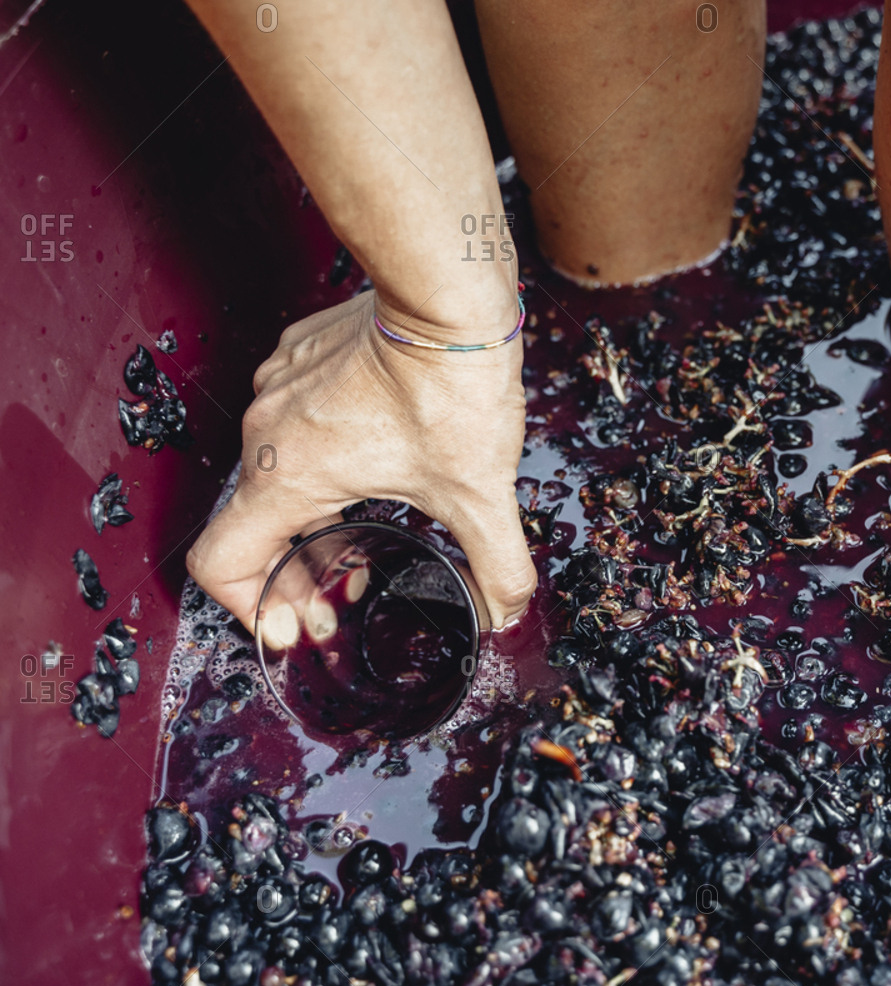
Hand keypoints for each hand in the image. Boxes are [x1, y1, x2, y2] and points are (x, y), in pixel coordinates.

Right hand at [186, 289, 535, 639]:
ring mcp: (278, 388)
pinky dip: (321, 459)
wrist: (448, 296)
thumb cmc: (451, 385)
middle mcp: (267, 432)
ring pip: (274, 473)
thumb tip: (508, 611)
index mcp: (288, 475)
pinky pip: (294, 424)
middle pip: (253, 525)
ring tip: (358, 537)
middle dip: (295, 570)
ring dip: (308, 515)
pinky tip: (373, 467)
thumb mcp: (480, 494)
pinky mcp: (300, 357)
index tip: (297, 623)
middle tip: (341, 594)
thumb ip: (497, 568)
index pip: (220, 562)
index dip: (251, 607)